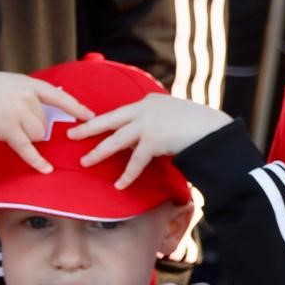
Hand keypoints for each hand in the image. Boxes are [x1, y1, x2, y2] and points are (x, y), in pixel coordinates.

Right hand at [0, 70, 92, 170]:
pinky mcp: (6, 127)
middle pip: (45, 123)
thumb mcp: (5, 83)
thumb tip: (58, 93)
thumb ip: (27, 91)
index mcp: (26, 82)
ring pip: (37, 135)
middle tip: (7, 123)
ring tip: (0, 127)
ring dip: (23, 137)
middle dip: (31, 129)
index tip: (92, 116)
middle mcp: (24, 94)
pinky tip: (46, 170)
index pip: (58, 95)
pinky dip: (37, 160)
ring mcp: (16, 110)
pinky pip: (26, 147)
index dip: (76, 107)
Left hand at [68, 94, 231, 187]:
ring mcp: (148, 123)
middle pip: (109, 119)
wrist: (214, 129)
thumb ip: (157, 122)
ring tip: (85, 162)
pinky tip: (119, 184)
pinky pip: (135, 161)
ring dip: (99, 152)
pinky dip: (127, 174)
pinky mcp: (153, 140)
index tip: (90, 123)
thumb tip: (143, 140)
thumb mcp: (174, 115)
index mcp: (149, 100)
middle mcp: (145, 109)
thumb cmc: (198, 124)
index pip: (122, 112)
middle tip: (71, 134)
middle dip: (88, 127)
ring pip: (116, 139)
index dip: (106, 120)